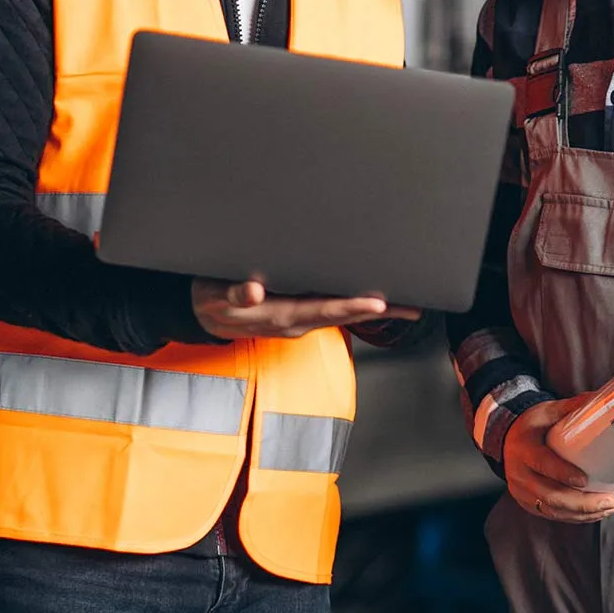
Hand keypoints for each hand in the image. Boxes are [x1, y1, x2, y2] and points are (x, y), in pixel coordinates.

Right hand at [191, 277, 408, 338]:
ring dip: (374, 310)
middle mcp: (297, 320)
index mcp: (281, 315)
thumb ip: (234, 294)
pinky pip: (334, 311)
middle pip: (343, 315)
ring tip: (407, 304)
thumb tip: (253, 292)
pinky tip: (377, 303)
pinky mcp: (300, 313)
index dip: (352, 307)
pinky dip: (358, 307)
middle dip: (377, 311)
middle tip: (410, 305)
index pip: (324, 311)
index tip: (378, 304)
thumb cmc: (213, 299)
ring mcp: (300, 319)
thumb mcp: (215, 295)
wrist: (204, 313)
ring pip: (343, 315)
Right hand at [503, 396, 613, 524]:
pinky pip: (551, 515)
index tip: (584, 480)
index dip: (562, 473)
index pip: (542, 464)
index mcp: (524, 448)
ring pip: (552, 509)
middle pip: (550, 495)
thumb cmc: (532, 425)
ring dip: (583, 513)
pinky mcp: (527, 503)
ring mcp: (521, 492)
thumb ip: (571, 407)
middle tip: (610, 501)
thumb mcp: (547, 411)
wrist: (506, 439)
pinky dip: (574, 517)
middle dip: (582, 503)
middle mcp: (519, 474)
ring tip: (610, 508)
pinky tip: (594, 514)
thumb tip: (600, 400)